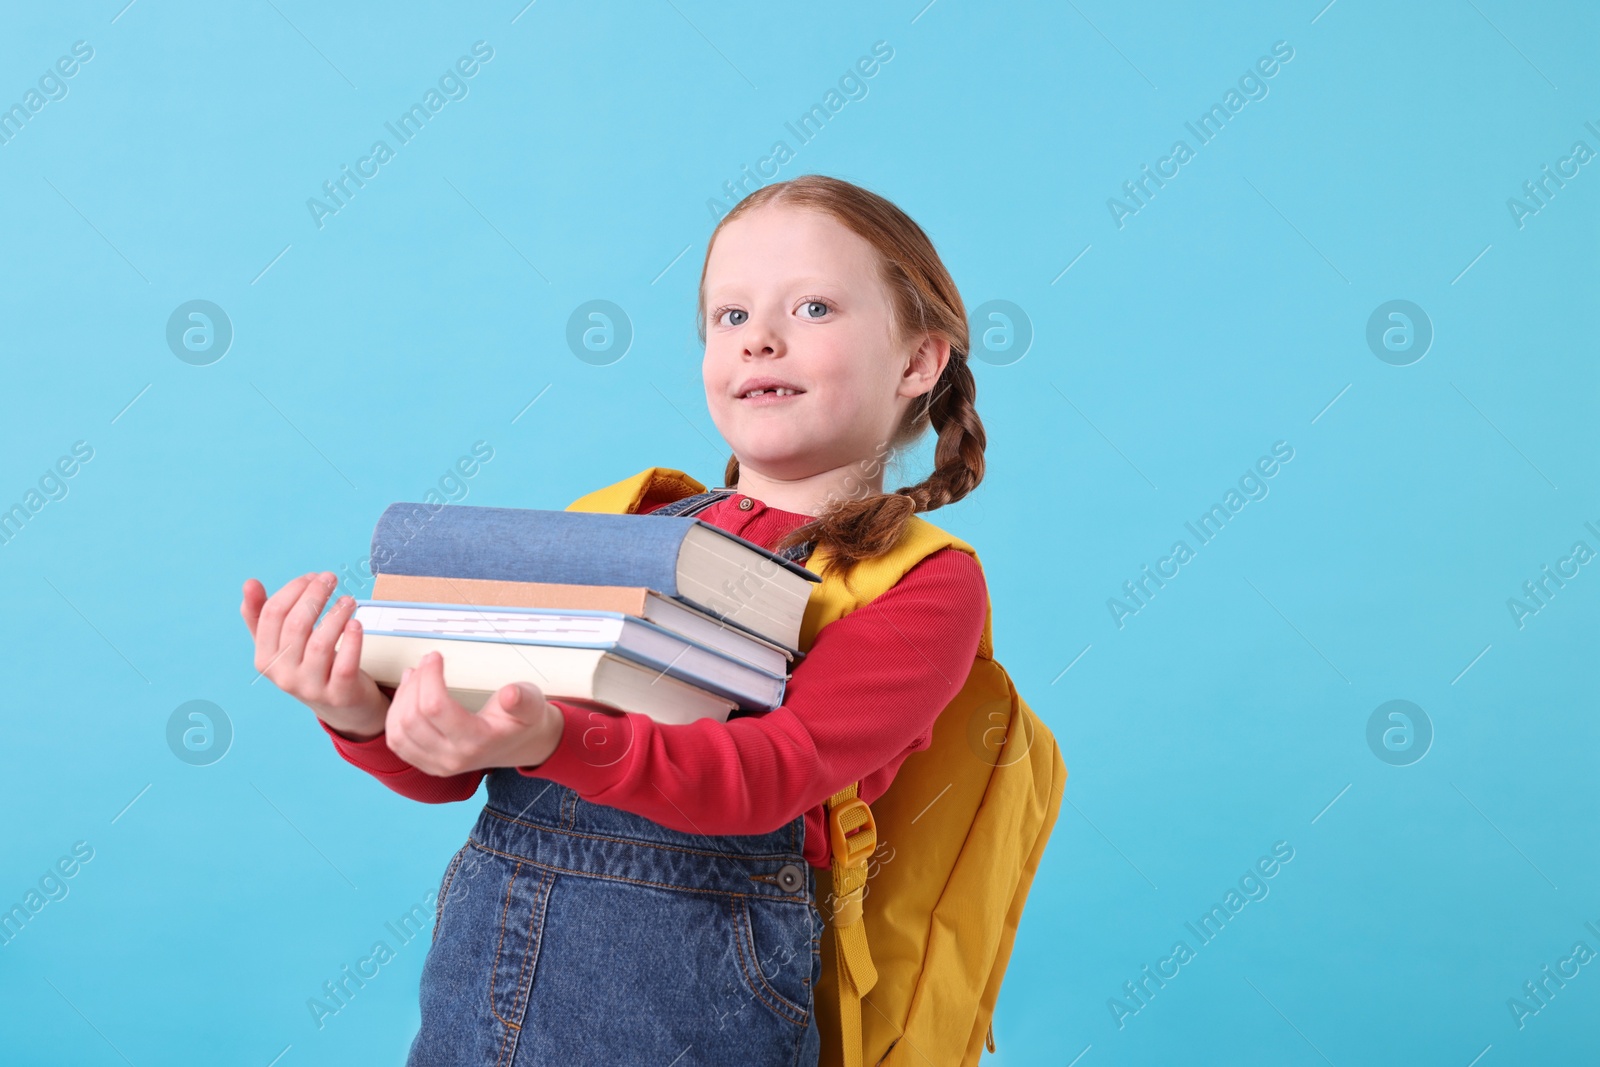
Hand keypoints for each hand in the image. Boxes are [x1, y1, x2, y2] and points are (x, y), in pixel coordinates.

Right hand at [241, 571, 388, 741]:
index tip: (312, 576)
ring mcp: (311, 688)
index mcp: (265, 659)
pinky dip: (352, 640)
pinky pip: (344, 664)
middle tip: (331, 578)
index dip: (293, 589)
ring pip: (320, 644)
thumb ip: (263, 616)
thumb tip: (249, 584)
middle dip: (315, 595)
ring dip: (336, 614)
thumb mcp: (283, 646)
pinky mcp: (339, 694)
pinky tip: (356, 624)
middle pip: (296, 625)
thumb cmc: (311, 666)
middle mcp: (283, 675)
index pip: (272, 614)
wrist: (343, 707)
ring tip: (348, 600)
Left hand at [384, 649, 563, 775]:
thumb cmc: (524, 720)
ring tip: (414, 675)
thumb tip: (510, 694)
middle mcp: (453, 759)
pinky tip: (407, 696)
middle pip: (412, 719)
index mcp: (477, 742)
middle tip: (426, 663)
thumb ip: (523, 699)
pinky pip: (397, 742)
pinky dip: (395, 717)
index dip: (429, 677)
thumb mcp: (532, 704)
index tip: (435, 657)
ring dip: (401, 699)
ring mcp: (437, 765)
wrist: (522, 745)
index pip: (435, 708)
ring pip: (399, 732)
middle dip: (415, 683)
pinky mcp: (427, 764)